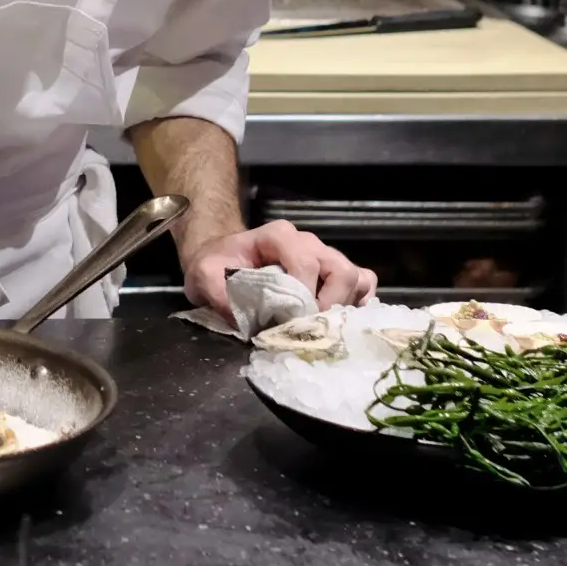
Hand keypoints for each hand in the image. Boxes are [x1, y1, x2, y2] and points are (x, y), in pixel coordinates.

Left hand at [181, 219, 376, 321]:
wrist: (221, 258)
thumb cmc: (216, 264)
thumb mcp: (203, 275)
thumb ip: (218, 293)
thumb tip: (246, 322)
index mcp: (279, 237)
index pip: (306, 263)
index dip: (304, 295)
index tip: (291, 321)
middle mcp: (309, 243)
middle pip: (341, 271)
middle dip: (330, 304)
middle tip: (308, 328)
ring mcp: (326, 256)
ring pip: (357, 277)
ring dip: (344, 306)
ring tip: (321, 327)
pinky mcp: (335, 272)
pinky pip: (363, 284)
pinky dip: (356, 304)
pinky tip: (335, 322)